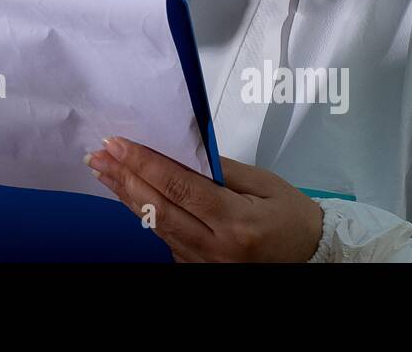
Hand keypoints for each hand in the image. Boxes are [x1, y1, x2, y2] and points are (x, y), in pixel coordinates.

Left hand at [86, 136, 323, 261]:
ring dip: (127, 196)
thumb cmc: (293, 217)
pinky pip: (167, 240)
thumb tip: (182, 150)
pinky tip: (130, 196)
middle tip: (98, 154)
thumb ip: (221, 169)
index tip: (118, 142)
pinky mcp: (199, 270)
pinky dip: (146, 215)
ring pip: (156, 227)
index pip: (179, 187)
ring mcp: (205, 264)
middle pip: (158, 210)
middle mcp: (216, 248)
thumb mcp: (265, 183)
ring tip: (104, 170)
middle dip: (123, 179)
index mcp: (236, 222)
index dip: (144, 163)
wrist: (313, 257)